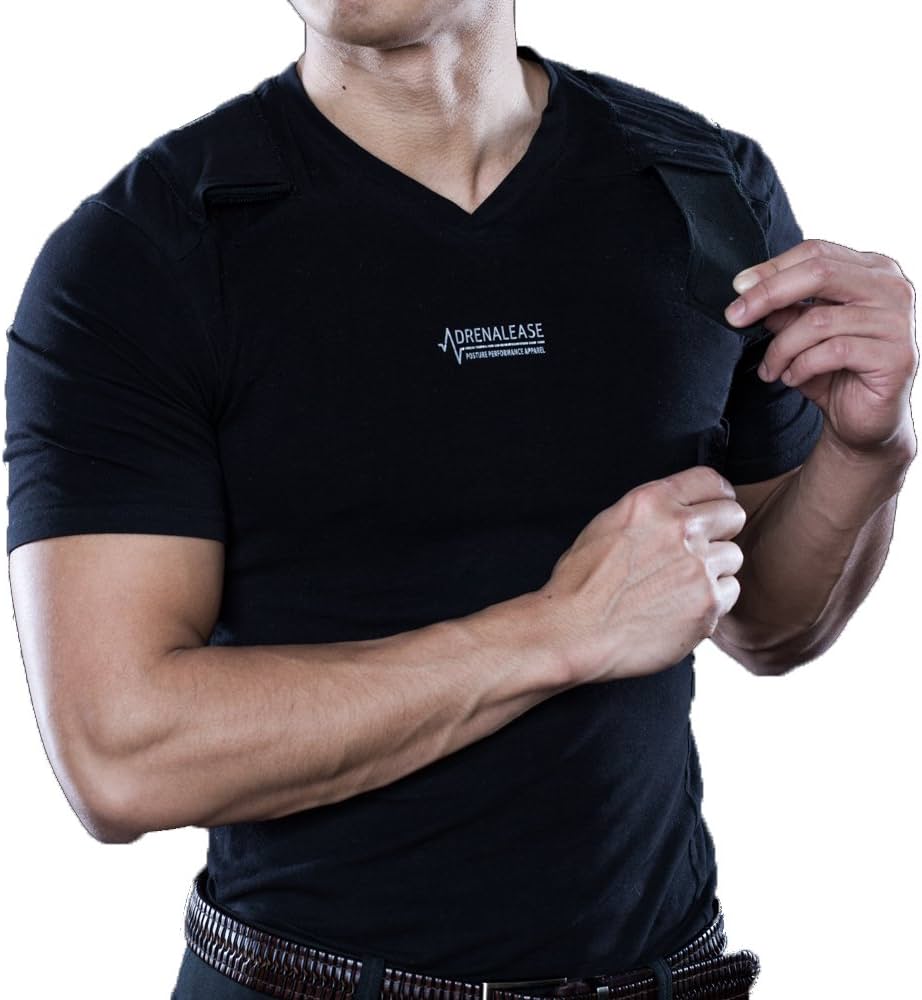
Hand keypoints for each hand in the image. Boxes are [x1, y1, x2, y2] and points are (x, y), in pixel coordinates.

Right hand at [539, 466, 745, 683]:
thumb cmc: (580, 583)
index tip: (712, 509)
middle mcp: (680, 529)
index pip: (711, 480)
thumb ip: (649, 512)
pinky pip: (730, 593)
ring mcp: (698, 567)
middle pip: (733, 515)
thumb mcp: (607, 525)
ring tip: (680, 586)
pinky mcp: (708, 604)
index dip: (714, 496)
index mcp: (651, 502)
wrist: (574, 632)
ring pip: (733, 557)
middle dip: (720, 531)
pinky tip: (681, 607)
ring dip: (714, 569)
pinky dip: (712, 601)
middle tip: (698, 551)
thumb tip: (677, 510)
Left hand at [724, 238, 917, 457]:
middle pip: (819, 272)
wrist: (862, 420)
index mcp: (871, 270)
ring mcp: (897, 320)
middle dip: (768, 295)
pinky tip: (793, 377)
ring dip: (782, 348)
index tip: (738, 288)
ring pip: (819, 320)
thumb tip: (748, 292)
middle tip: (736, 317)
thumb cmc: (834, 371)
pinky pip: (833, 351)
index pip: (817, 252)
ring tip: (771, 368)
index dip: (773, 268)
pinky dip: (802, 366)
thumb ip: (785, 310)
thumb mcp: (802, 334)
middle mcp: (891, 288)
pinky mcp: (895, 355)